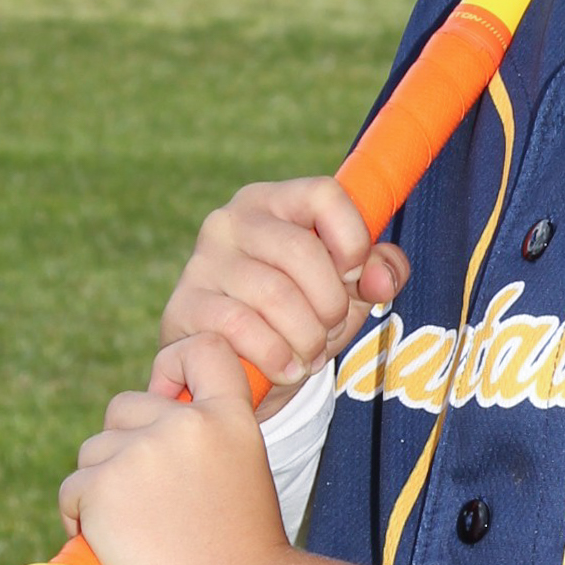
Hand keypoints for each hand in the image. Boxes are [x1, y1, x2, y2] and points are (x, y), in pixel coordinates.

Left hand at [61, 334, 295, 564]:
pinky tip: (109, 542)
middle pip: (124, 407)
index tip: (169, 394)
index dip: (175, 365)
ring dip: (100, 484)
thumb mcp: (241, 474)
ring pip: (93, 451)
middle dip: (123, 445)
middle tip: (145, 499)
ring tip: (131, 529)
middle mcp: (185, 423)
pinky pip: (72, 489)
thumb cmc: (243, 552)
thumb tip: (150, 434)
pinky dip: (80, 515)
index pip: (201, 348)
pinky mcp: (102, 486)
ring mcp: (140, 452)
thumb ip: (205, 443)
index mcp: (229, 416)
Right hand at [155, 177, 409, 406]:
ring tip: (310, 354)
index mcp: (274, 202)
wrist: (239, 370)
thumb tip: (379, 278)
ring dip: (306, 337)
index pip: (324, 194)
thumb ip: (378, 272)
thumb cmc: (298, 316)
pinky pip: (241, 328)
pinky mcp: (184, 305)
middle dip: (330, 303)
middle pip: (302, 250)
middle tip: (329, 330)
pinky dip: (277, 356)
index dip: (352, 238)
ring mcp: (202, 262)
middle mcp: (231, 221)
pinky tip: (286, 369)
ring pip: (275, 295)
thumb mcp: (346, 290)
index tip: (353, 276)